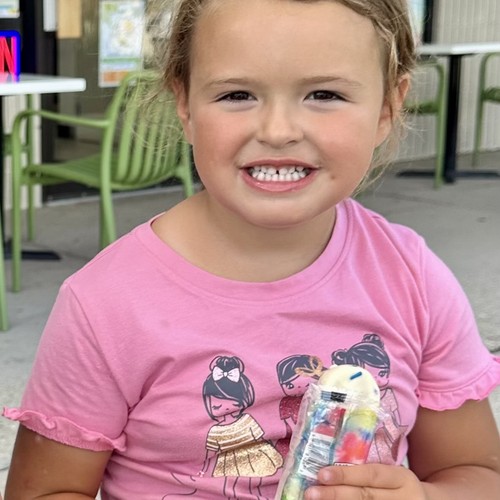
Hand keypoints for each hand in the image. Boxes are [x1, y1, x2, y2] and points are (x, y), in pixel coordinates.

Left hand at [304, 463, 427, 499]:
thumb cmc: (400, 486)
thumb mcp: (393, 474)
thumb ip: (369, 471)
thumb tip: (327, 468)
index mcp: (402, 478)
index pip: (371, 475)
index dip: (346, 474)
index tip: (321, 474)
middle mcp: (405, 499)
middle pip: (365, 497)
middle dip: (336, 495)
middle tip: (311, 493)